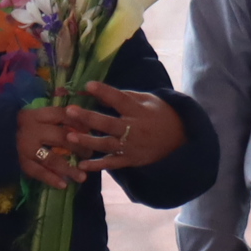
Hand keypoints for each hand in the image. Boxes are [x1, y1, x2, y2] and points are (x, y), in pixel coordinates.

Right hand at [14, 102, 85, 190]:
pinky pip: (37, 172)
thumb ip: (54, 116)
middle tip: (90, 154)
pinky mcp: (19, 162)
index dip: (79, 123)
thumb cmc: (18, 126)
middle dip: (79, 147)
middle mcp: (31, 130)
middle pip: (60, 137)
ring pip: (51, 158)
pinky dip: (51, 179)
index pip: (62, 115)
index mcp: (35, 115)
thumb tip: (80, 115)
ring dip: (68, 168)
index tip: (91, 131)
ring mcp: (24, 147)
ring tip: (83, 177)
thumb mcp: (34, 116)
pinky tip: (63, 185)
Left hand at [64, 82, 180, 174]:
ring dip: (88, 141)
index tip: (88, 85)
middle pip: (110, 123)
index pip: (121, 100)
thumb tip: (99, 92)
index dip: (105, 92)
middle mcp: (135, 129)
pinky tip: (82, 165)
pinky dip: (97, 165)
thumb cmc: (159, 115)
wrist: (181, 140)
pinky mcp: (131, 160)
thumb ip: (124, 97)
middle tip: (70, 111)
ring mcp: (132, 146)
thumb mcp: (148, 101)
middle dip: (89, 118)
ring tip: (70, 137)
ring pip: (108, 144)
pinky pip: (112, 163)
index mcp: (139, 111)